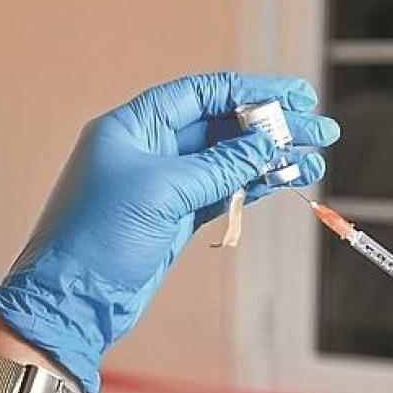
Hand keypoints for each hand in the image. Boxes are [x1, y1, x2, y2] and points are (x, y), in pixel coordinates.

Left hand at [0, 72, 339, 392]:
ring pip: (228, 160)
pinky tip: (289, 178)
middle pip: (220, 125)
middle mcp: (148, 149)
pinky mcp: (175, 217)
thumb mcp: (162, 193)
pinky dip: (256, 186)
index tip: (294, 94)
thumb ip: (219, 166)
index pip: (200, 94)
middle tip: (319, 128)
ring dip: (271, 158)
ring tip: (316, 157)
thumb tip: (266, 142)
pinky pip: (224, 191)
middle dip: (270, 126)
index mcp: (132, 127)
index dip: (250, 91)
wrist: (72, 302)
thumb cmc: (98, 238)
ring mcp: (163, 184)